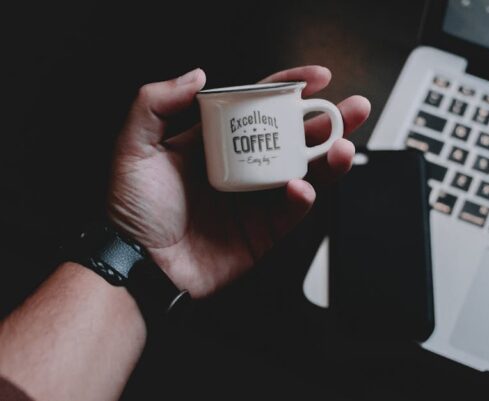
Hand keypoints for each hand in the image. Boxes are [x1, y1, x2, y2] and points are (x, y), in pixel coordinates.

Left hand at [107, 67, 369, 296]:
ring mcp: (257, 199)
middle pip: (294, 137)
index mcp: (218, 143)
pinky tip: (302, 187)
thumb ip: (155, 103)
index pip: (262, 106)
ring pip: (305, 171)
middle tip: (351, 109)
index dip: (291, 89)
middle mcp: (243, 167)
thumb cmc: (132, 212)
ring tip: (343, 146)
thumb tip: (197, 75)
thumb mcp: (133, 148)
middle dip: (328, 121)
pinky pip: (294, 210)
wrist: (140, 267)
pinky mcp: (266, 231)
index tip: (317, 78)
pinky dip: (303, 197)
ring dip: (329, 158)